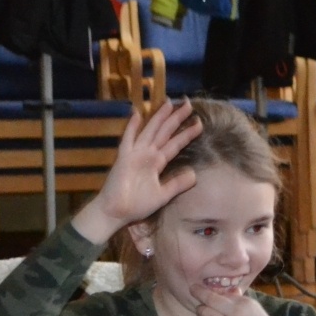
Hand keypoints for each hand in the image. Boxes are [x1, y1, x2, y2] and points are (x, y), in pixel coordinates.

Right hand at [72, 100, 203, 244]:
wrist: (116, 212)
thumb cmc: (137, 204)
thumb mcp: (163, 194)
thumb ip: (177, 184)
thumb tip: (194, 175)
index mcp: (157, 162)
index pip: (175, 144)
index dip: (187, 134)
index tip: (198, 122)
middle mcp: (147, 154)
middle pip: (165, 132)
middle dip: (176, 118)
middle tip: (188, 103)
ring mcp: (135, 154)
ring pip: (151, 131)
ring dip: (160, 118)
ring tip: (170, 103)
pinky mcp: (124, 158)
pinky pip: (128, 139)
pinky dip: (132, 127)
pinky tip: (137, 113)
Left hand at [196, 290, 290, 315]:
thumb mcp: (259, 313)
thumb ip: (243, 301)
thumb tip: (232, 290)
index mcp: (246, 303)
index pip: (223, 293)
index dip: (210, 289)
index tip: (202, 286)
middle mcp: (236, 312)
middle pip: (210, 299)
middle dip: (198, 293)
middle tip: (192, 290)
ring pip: (205, 313)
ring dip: (200, 311)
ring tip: (200, 311)